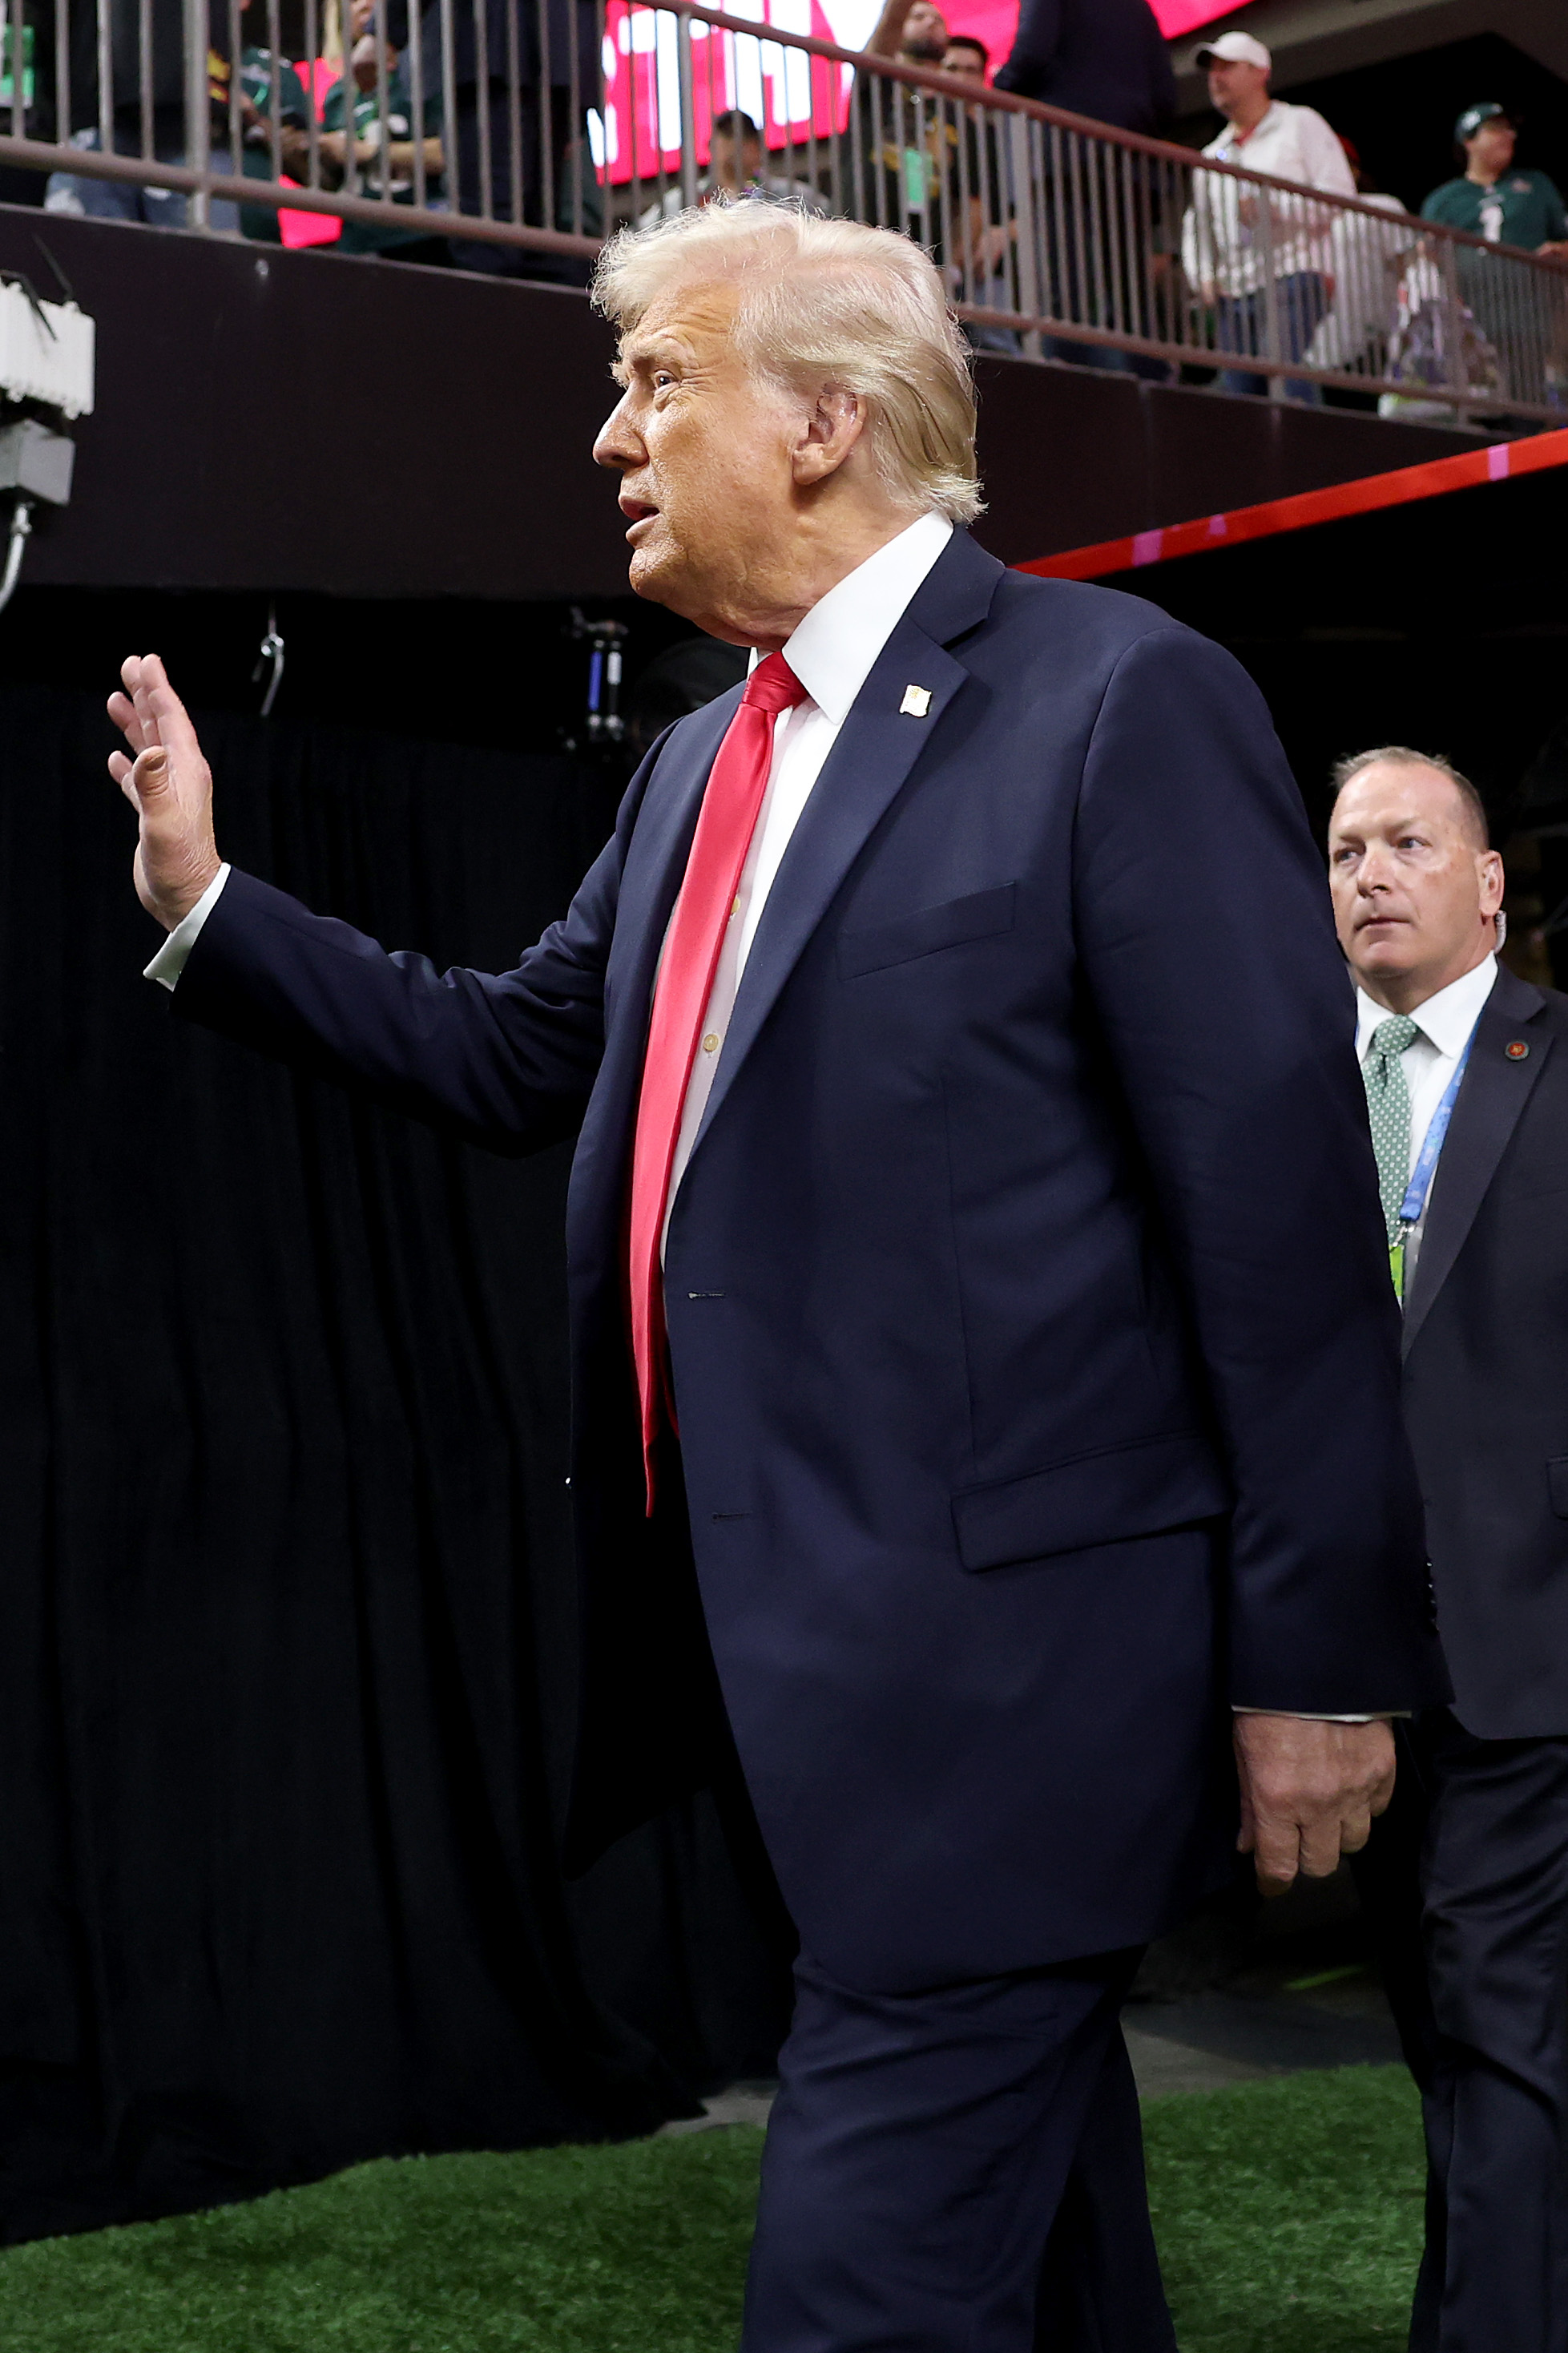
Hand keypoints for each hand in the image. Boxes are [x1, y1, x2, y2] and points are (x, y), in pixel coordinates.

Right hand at [107, 655, 222, 930]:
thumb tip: (146, 750)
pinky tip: (115, 759)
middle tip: (130, 666)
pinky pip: (139, 780)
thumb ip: (153, 785)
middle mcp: (178, 777)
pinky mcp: (155, 814)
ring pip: (148, 747)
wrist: (188, 897)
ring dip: (134, 723)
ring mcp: (167, 794)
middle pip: (160, 725)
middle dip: (146, 694)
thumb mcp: (164, 821)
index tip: (145, 661)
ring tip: (116, 699)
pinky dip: (127, 766)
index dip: (157, 688)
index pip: (170, 719)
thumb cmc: (181, 863)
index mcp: (185, 771)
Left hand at [1232, 1714, 1395, 1896]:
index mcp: (1277, 1800)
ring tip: (1326, 1810)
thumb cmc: (1265, 1703)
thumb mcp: (1243, 1752)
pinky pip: (1378, 1809)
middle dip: (1306, 1857)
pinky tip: (1350, 1786)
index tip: (1270, 1884)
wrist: (1313, 1660)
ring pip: (1354, 1842)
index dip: (1273, 1883)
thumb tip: (1248, 1845)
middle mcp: (1319, 1805)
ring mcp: (1356, 1790)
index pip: (1279, 1867)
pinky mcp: (1382, 1771)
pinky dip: (1365, 1805)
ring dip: (1337, 1833)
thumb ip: (1247, 1804)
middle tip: (1297, 1838)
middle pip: (1321, 1864)